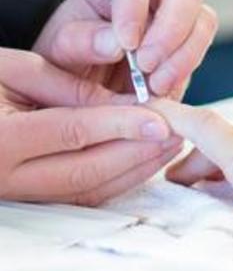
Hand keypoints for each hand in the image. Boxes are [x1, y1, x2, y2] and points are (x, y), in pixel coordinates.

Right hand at [0, 48, 181, 203]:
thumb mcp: (12, 67)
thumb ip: (64, 84)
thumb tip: (119, 100)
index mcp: (1, 137)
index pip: (72, 132)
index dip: (120, 124)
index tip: (161, 116)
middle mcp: (5, 176)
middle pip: (85, 170)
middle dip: (136, 152)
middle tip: (177, 130)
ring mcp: (15, 196)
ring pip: (85, 192)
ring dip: (133, 171)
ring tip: (170, 144)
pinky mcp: (26, 203)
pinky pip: (76, 199)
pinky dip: (114, 183)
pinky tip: (142, 161)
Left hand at [33, 0, 217, 98]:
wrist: (76, 94)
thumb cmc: (63, 61)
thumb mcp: (57, 52)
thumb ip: (80, 42)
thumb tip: (115, 43)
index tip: (125, 42)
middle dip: (171, 28)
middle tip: (146, 65)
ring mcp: (175, 17)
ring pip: (203, 19)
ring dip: (183, 54)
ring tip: (154, 86)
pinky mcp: (187, 47)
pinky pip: (201, 52)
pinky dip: (185, 73)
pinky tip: (160, 92)